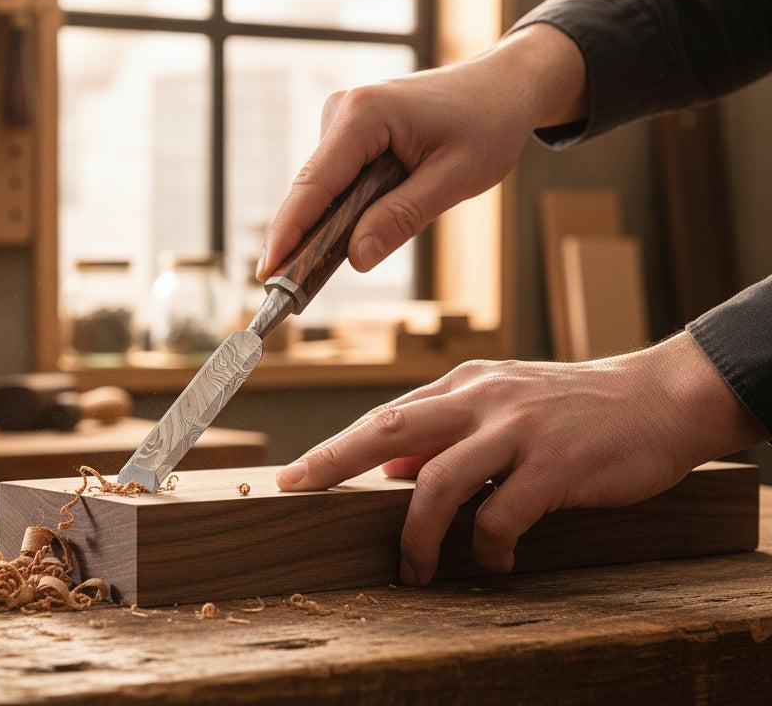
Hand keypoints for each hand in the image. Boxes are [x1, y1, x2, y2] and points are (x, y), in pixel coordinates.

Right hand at [257, 24, 587, 279]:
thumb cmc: (488, 124)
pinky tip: (360, 231)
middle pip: (312, 189)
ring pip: (324, 188)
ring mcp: (342, 119)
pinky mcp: (349, 130)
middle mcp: (342, 110)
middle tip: (292, 294)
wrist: (504, 86)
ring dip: (331, 225)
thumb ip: (403, 216)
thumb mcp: (456, 178)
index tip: (267, 272)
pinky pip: (337, 181)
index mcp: (364, 114)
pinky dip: (344, 210)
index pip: (314, 183)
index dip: (288, 232)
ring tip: (338, 261)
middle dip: (303, 239)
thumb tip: (357, 258)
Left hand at [275, 333, 766, 584]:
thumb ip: (447, 430)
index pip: (386, 416)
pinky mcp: (554, 466)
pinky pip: (500, 516)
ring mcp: (517, 431)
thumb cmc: (574, 409)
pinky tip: (496, 563)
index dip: (336, 447)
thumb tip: (389, 466)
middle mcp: (482, 400)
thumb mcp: (502, 405)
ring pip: (438, 482)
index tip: (295, 475)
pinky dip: (488, 549)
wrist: (660, 398)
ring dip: (417, 535)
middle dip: (336, 462)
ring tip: (414, 570)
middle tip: (299, 493)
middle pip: (390, 430)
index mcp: (465, 385)